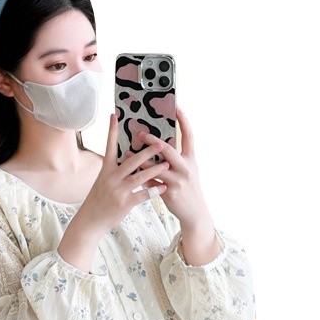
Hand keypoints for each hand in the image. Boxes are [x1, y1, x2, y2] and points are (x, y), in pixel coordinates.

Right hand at [57, 114, 169, 271]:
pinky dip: (154, 191)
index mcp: (106, 170)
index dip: (112, 131)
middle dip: (147, 150)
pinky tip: (164, 188)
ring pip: (140, 176)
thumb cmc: (98, 200)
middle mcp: (112, 178)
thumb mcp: (103, 182)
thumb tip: (125, 158)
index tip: (115, 115)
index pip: (110, 146)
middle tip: (161, 141)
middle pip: (132, 160)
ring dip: (155, 169)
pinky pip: (143, 195)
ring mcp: (119, 190)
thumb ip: (114, 171)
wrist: (90, 221)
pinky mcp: (125, 203)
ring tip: (168, 163)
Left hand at [139, 107, 209, 232]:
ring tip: (126, 153)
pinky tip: (130, 174)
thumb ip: (177, 158)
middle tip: (139, 133)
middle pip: (168, 149)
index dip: (184, 121)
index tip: (177, 107)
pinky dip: (140, 177)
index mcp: (191, 159)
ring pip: (155, 167)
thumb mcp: (187, 170)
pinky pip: (151, 182)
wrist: (194, 212)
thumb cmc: (187, 188)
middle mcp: (186, 168)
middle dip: (152, 140)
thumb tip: (161, 143)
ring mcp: (178, 180)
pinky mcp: (169, 192)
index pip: (189, 136)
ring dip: (139, 159)